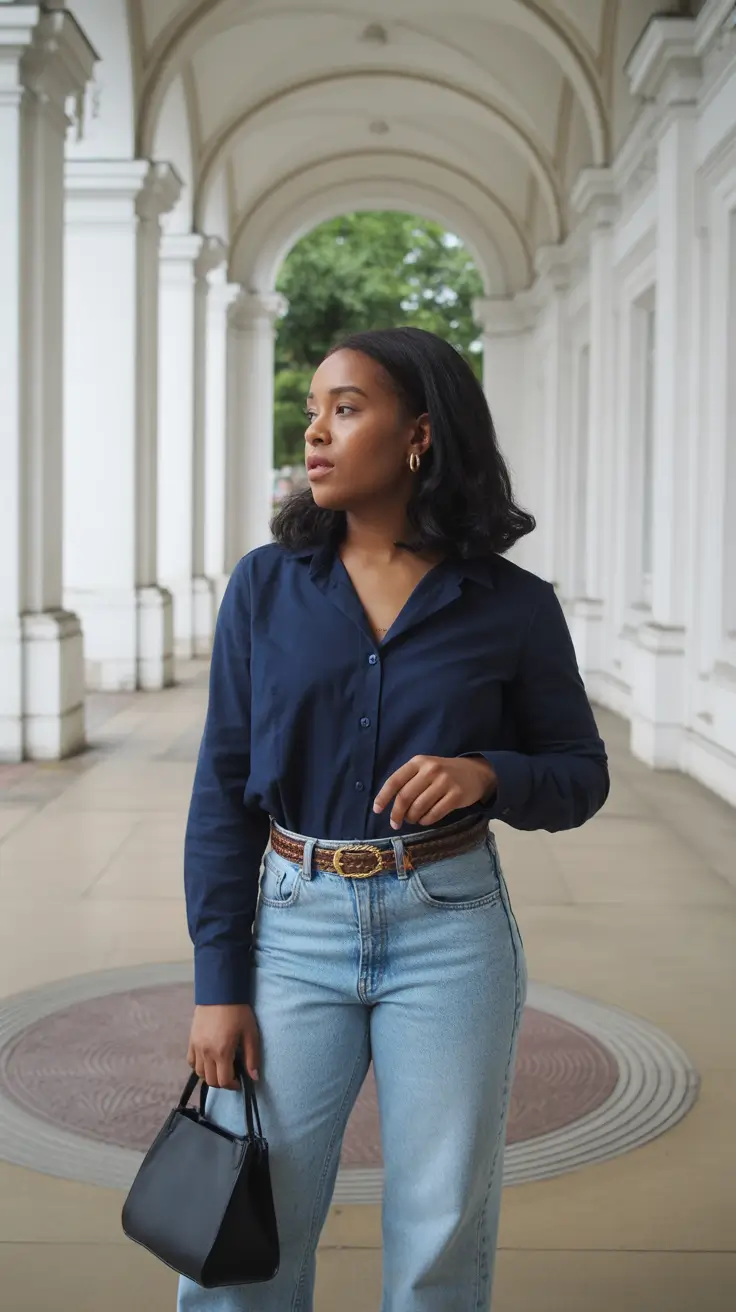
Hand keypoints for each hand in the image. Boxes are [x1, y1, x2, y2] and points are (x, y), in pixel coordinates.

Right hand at [187, 1004, 260, 1089]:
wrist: (220, 992)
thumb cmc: (238, 1012)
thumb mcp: (250, 1033)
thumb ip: (252, 1057)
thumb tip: (254, 1077)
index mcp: (222, 1052)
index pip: (224, 1081)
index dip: (233, 1086)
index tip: (239, 1082)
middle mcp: (206, 1052)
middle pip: (210, 1080)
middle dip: (222, 1082)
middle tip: (232, 1075)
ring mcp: (196, 1046)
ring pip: (199, 1073)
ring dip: (210, 1075)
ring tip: (220, 1068)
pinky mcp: (191, 1040)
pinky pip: (191, 1061)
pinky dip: (199, 1066)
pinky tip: (208, 1061)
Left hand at [373, 755, 496, 829]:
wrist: (476, 772)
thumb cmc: (443, 773)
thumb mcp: (425, 768)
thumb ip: (408, 780)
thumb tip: (388, 804)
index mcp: (418, 762)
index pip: (395, 780)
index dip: (383, 797)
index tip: (377, 810)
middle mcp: (430, 770)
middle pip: (405, 797)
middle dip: (397, 814)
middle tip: (395, 823)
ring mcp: (444, 782)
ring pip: (419, 808)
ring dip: (412, 818)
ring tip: (413, 819)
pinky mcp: (456, 796)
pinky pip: (434, 814)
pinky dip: (426, 821)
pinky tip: (425, 820)